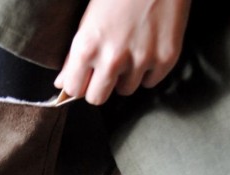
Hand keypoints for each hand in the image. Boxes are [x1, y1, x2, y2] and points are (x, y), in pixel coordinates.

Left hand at [55, 0, 191, 104]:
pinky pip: (150, 82)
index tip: (84, 78)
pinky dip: (148, 71)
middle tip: (105, 70)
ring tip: (128, 53)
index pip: (74, 91)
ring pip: (125, 90)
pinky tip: (146, 50)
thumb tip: (62, 84)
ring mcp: (141, 60)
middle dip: (99, 87)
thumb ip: (73, 58)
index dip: (79, 84)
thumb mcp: (86, 22)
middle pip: (98, 98)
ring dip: (124, 78)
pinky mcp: (166, 57)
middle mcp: (112, 59)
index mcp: (86, 49)